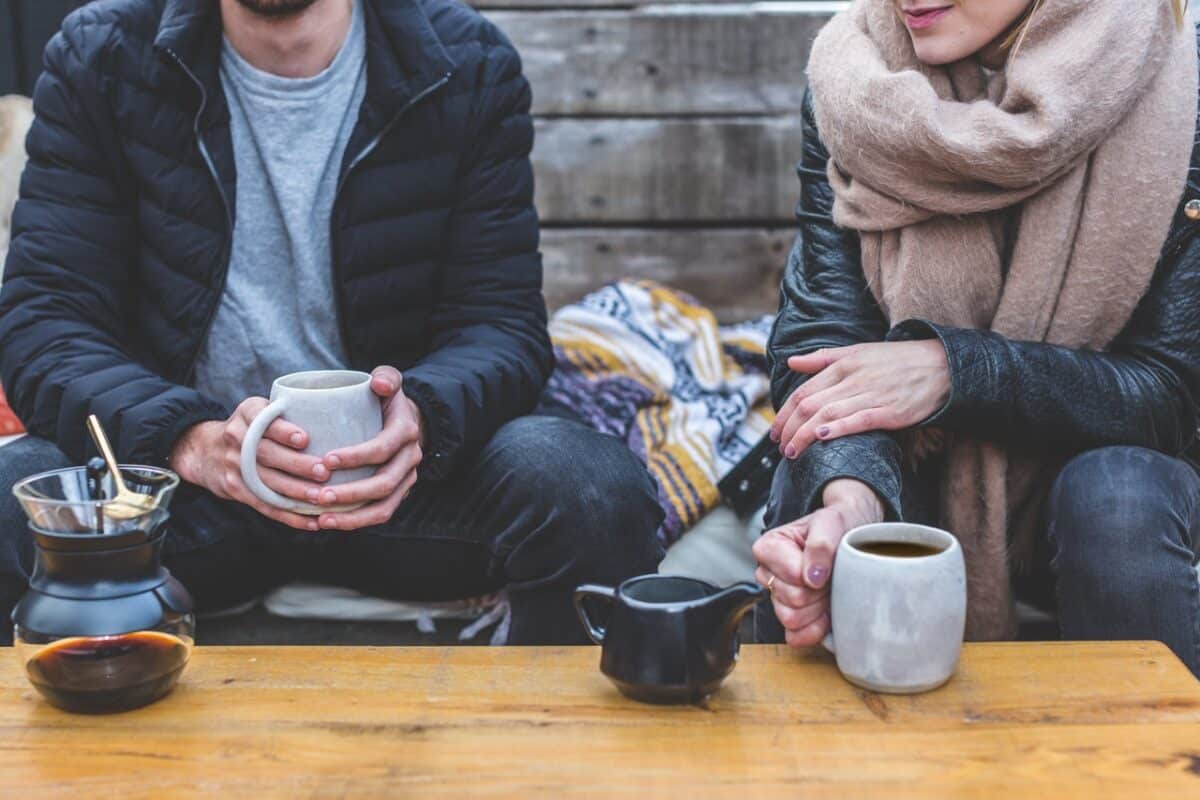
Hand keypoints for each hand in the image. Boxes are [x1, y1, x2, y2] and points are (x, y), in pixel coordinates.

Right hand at [169, 399, 330, 530]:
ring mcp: (234, 465)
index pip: (263, 420)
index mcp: (247, 414)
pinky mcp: (235, 488)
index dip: (283, 431)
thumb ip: (285, 413)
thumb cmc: (248, 428)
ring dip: (295, 492)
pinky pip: (264, 504)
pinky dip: (288, 516)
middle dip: (297, 465)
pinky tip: (310, 522)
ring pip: (267, 482)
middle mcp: (237, 437)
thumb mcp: (258, 410)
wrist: (203, 450)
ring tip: (320, 498)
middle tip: (323, 472)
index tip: (304, 439)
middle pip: (267, 453)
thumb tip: (332, 420)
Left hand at [313, 366, 423, 530]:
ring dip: (352, 517)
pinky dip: (355, 522)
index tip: (326, 460)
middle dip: (350, 493)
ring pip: (384, 507)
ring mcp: (406, 480)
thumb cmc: (386, 401)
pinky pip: (379, 514)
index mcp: (406, 432)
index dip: (356, 457)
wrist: (406, 422)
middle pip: (384, 483)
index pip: (382, 448)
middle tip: (318, 496)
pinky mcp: (397, 494)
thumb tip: (378, 384)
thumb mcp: (390, 381)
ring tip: (322, 519)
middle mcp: (410, 459)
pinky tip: (327, 523)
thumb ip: (386, 377)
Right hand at [752, 479, 883, 647]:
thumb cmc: (839, 525)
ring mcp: (778, 597)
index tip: (826, 562)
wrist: (853, 535)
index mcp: (769, 547)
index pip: (791, 577)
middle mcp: (768, 573)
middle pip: (791, 600)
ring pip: (792, 619)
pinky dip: (815, 628)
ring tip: (828, 588)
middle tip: (831, 575)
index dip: (814, 574)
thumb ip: (820, 544)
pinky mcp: (791, 617)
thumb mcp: (832, 522)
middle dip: (818, 591)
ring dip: (818, 608)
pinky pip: (795, 637)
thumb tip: (812, 577)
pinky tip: (827, 611)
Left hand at [769, 341, 949, 460]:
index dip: (784, 412)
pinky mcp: (890, 412)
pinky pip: (858, 420)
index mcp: (843, 365)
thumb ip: (823, 358)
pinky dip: (837, 428)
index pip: (803, 391)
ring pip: (828, 415)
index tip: (775, 431)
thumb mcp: (858, 351)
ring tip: (792, 452)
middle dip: (789, 428)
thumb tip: (791, 362)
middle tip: (780, 446)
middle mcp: (854, 379)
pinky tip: (821, 438)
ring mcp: (872, 395)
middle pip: (810, 405)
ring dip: (804, 435)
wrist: (942, 366)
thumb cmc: (897, 360)